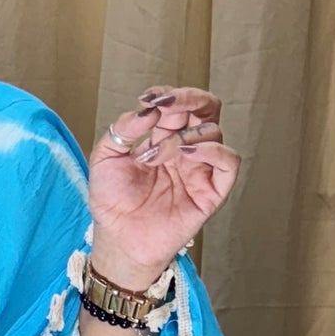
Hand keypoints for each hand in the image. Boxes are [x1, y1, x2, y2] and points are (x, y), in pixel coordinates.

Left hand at [88, 86, 240, 289]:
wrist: (118, 239)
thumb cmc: (112, 202)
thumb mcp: (105, 158)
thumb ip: (123, 129)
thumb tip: (148, 109)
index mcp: (163, 138)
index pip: (180, 105)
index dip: (169, 95)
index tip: (149, 98)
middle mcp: (186, 149)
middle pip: (205, 109)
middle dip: (188, 99)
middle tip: (166, 105)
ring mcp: (200, 169)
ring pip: (214, 131)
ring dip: (183, 135)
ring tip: (154, 155)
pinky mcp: (211, 192)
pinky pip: (229, 162)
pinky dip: (213, 150)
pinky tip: (187, 153)